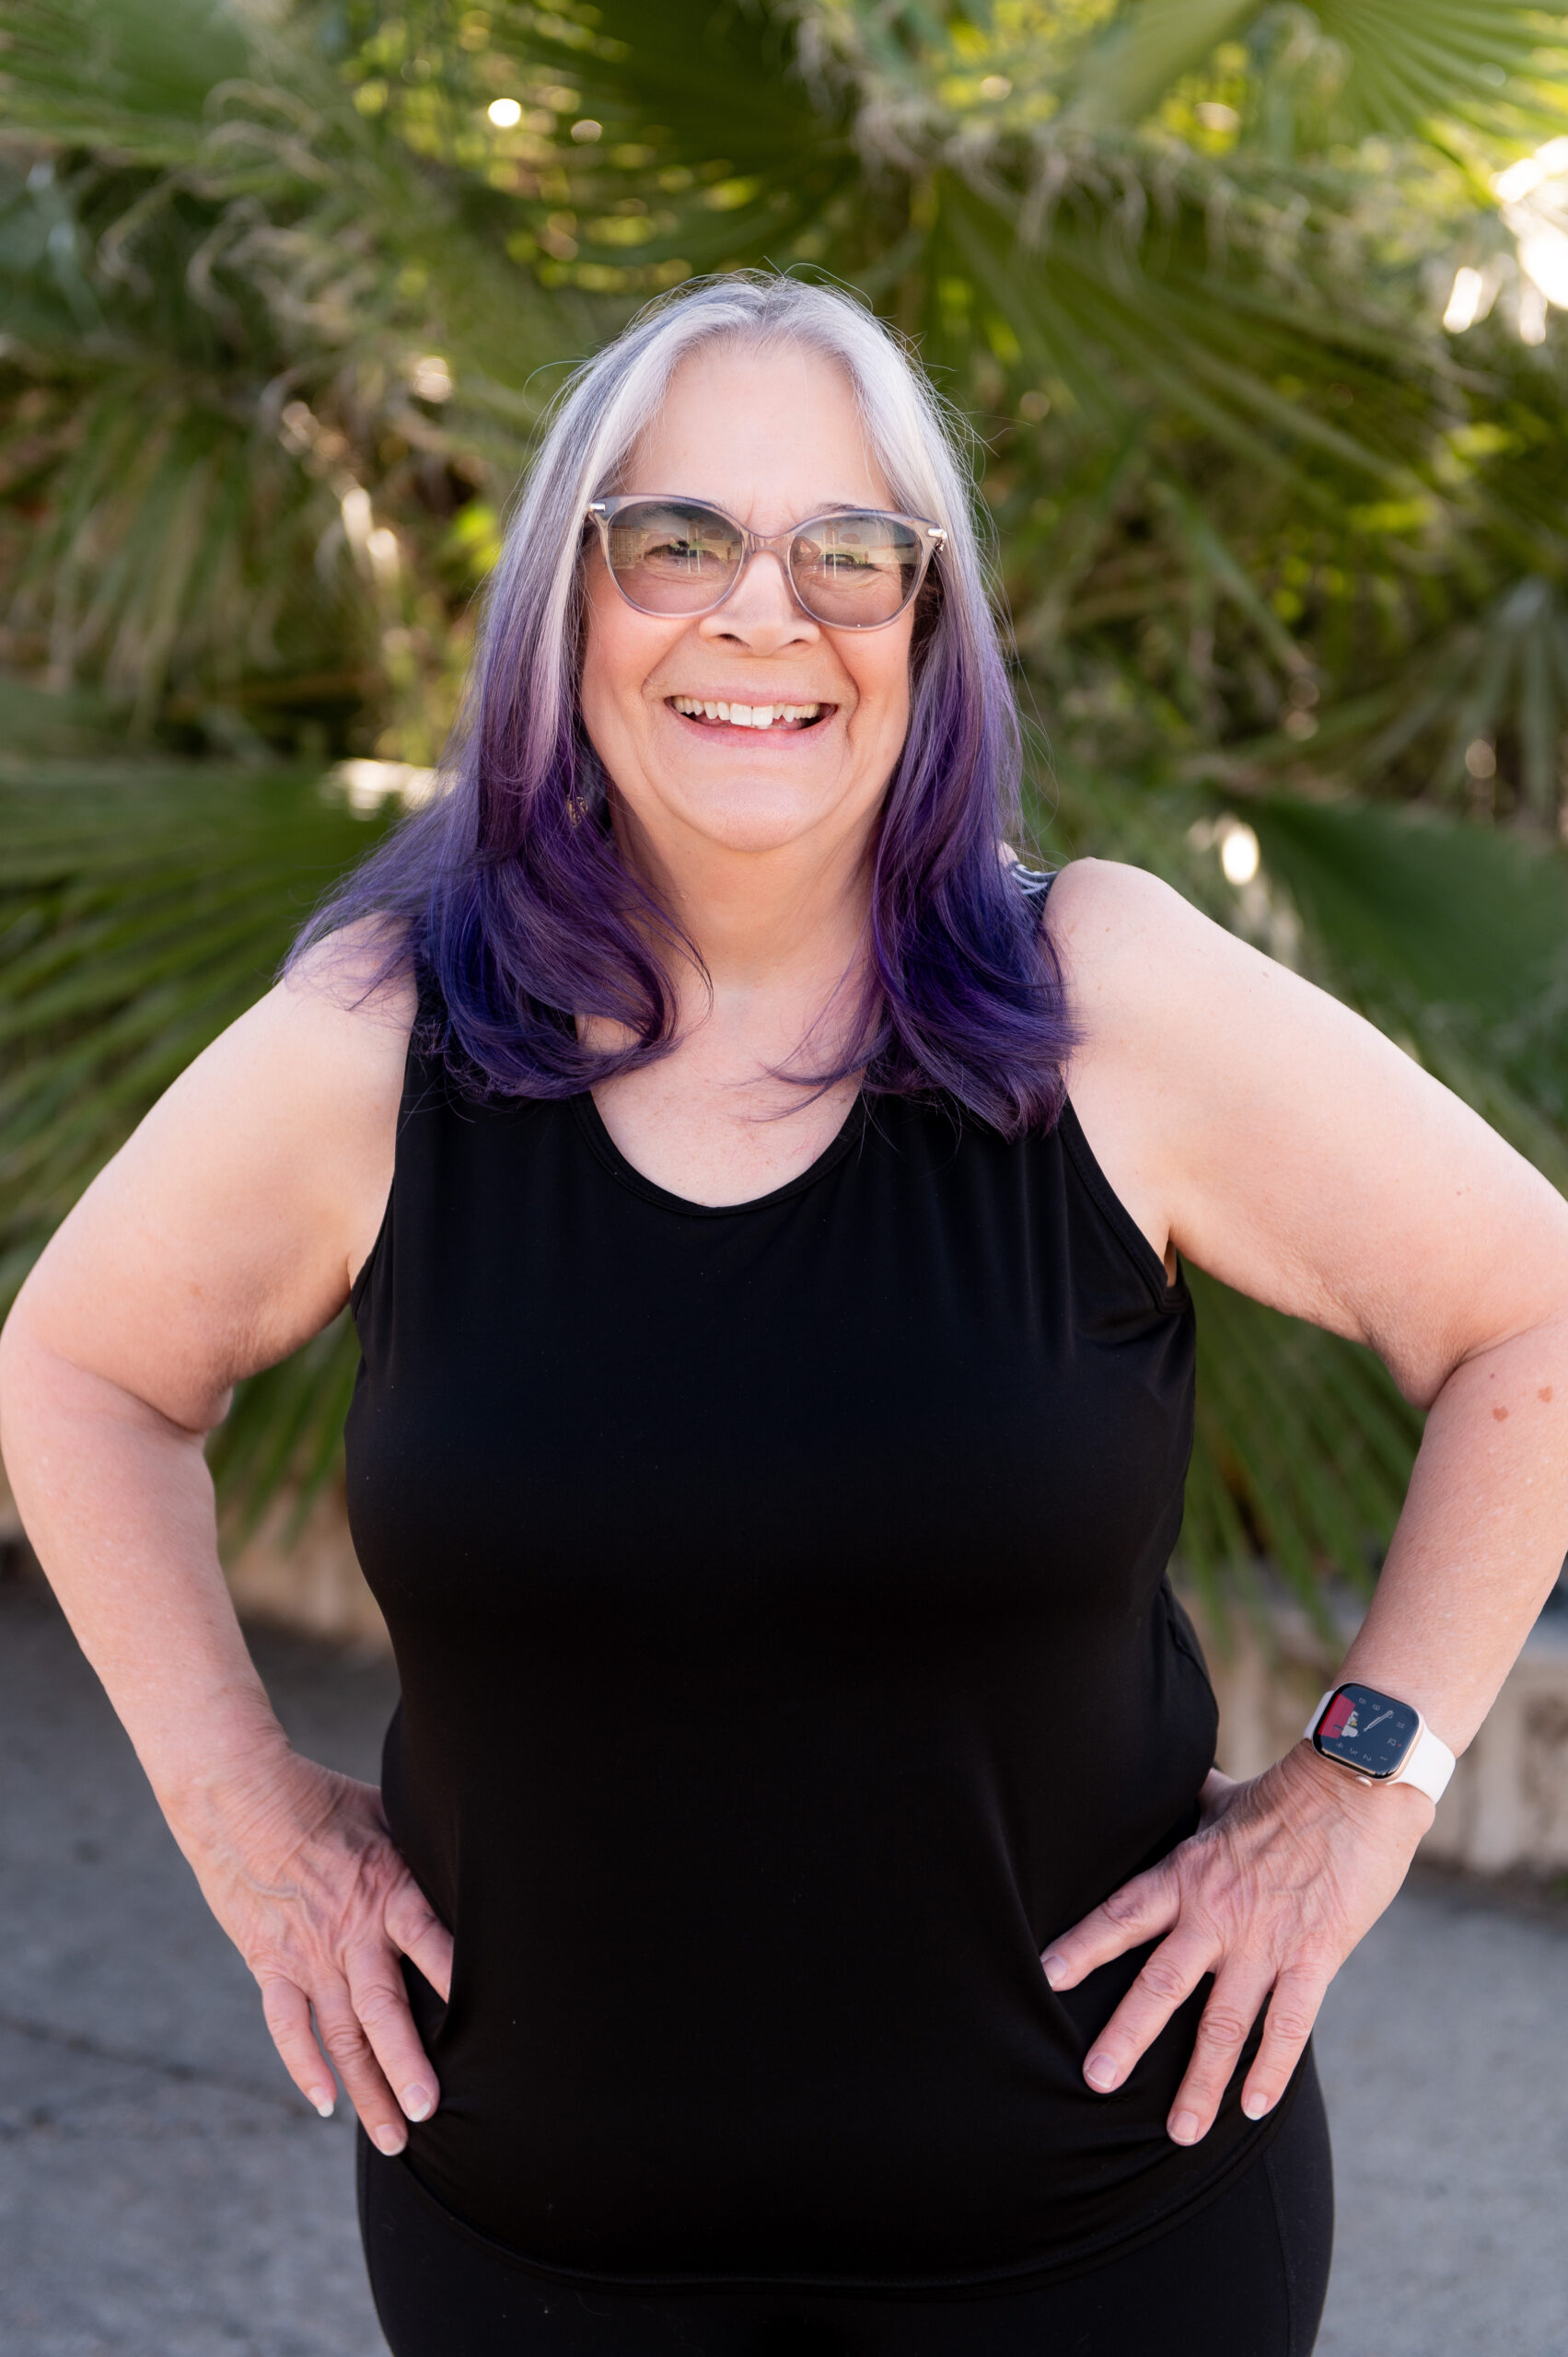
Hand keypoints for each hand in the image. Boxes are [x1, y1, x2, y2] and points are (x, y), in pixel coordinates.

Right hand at [170, 1749, 453, 2153]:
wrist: (242, 1797)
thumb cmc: (327, 1799)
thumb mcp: (391, 1814)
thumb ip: (426, 1852)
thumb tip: (486, 1857)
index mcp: (390, 1889)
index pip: (433, 1943)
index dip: (459, 1982)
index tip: (494, 2029)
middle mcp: (352, 1931)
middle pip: (384, 2010)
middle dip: (408, 2066)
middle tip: (432, 2112)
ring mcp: (309, 1953)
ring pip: (342, 2034)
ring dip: (367, 2089)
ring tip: (393, 2137)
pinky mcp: (271, 1962)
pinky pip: (288, 2025)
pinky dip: (305, 2067)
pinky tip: (324, 2104)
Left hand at [1040, 1744, 1431, 2145]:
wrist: (1358, 1784)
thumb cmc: (1290, 1790)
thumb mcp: (1225, 1798)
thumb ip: (1195, 1807)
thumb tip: (1178, 1785)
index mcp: (1187, 1874)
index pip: (1122, 1914)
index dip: (1083, 1945)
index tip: (1045, 1976)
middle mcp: (1216, 1913)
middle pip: (1161, 1984)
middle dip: (1126, 2036)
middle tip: (1095, 2081)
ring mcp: (1265, 1940)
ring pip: (1223, 2023)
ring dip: (1201, 2082)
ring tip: (1179, 2132)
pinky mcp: (1315, 1955)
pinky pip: (1288, 2024)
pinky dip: (1270, 2069)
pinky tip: (1253, 2108)